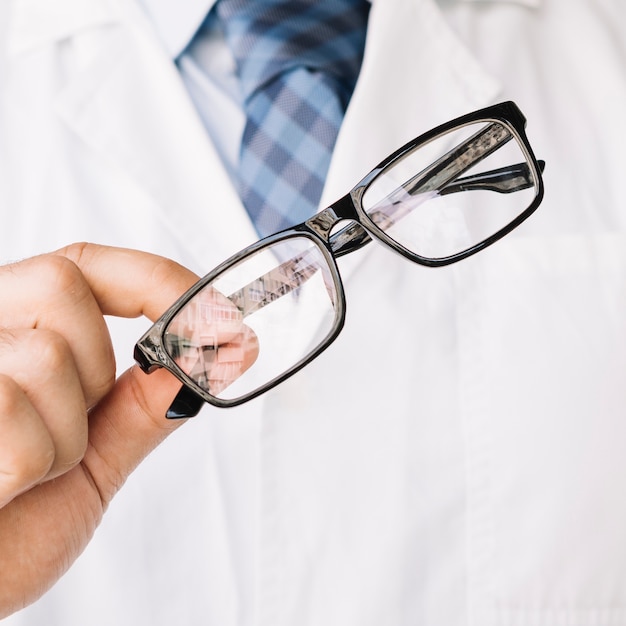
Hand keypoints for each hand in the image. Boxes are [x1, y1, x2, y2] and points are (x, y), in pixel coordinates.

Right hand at [0, 243, 214, 616]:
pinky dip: (27, 468)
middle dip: (93, 368)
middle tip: (70, 429)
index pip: (81, 263)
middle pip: (61, 285)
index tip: (216, 317)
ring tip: (24, 474)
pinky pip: (12, 412)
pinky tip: (0, 490)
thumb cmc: (10, 535)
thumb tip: (204, 358)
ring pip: (44, 354)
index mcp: (9, 336)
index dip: (156, 279)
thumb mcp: (89, 462)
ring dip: (61, 438)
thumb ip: (140, 406)